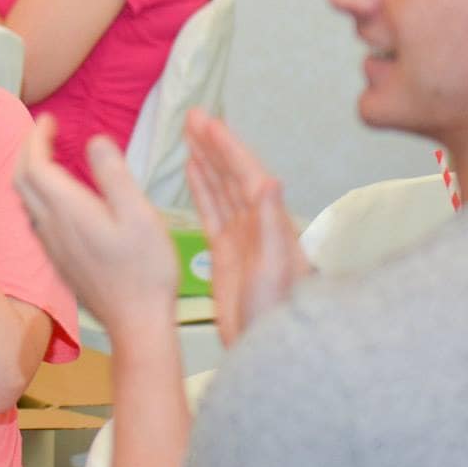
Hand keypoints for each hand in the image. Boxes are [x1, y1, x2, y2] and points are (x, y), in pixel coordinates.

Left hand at [14, 119, 180, 338]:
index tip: (49, 118)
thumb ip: (113, 175)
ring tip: (48, 155)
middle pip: (21, 180)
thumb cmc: (146, 270)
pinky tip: (58, 197)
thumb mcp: (139, 215)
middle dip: (27, 149)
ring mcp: (51, 246)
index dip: (36, 137)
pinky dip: (38, 195)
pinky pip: (35, 218)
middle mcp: (51, 227)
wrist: (137, 323)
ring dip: (30, 172)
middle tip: (45, 131)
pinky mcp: (58, 260)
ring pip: (25, 200)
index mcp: (68, 210)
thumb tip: (94, 140)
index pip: (34, 164)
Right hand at [183, 110, 307, 346]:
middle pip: (232, 174)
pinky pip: (211, 212)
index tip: (208, 123)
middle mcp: (257, 225)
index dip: (227, 147)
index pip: (246, 174)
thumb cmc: (277, 314)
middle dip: (213, 144)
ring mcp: (241, 238)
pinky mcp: (226, 255)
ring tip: (189, 133)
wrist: (270, 351)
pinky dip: (201, 189)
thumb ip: (272, 224)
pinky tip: (192, 171)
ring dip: (206, 160)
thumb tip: (270, 180)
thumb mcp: (274, 268)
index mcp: (269, 223)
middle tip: (193, 116)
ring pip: (221, 189)